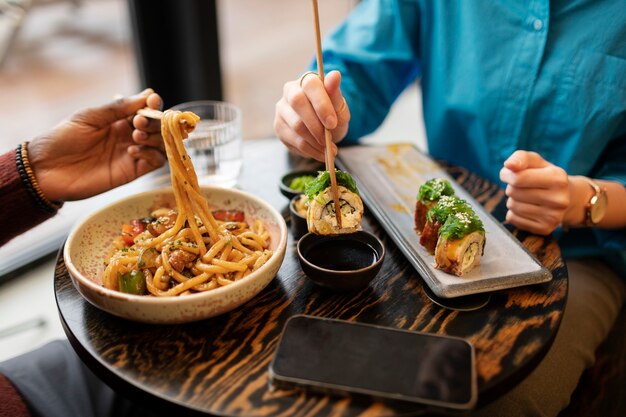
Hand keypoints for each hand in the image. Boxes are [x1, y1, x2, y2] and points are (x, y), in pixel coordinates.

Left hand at [28, 89, 163, 201]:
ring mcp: (132, 154)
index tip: (152, 101)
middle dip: (154, 121)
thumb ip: (117, 108)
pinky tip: (132, 151)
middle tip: (138, 122)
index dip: (153, 104)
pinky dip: (151, 154)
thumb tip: (147, 94)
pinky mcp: (131, 172)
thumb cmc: (62, 139)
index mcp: (118, 120)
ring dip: (155, 137)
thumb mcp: (88, 117)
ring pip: (161, 144)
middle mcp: (128, 136)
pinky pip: (155, 162)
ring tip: (137, 136)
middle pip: (158, 127)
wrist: (46, 169)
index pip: (146, 110)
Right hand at [274, 70, 349, 160]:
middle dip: (316, 124)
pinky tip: (321, 153)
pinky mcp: (279, 127)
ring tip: (329, 148)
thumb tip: (335, 74)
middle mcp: (290, 91)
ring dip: (315, 140)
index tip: (332, 123)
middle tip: (329, 139)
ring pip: (296, 125)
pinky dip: (311, 150)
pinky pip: (295, 141)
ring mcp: (282, 109)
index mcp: (306, 81)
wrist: (324, 130)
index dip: (322, 104)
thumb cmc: (332, 114)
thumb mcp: (339, 106)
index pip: (310, 85)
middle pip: (298, 103)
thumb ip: (336, 94)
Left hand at [499, 150, 569, 234]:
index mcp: (558, 178)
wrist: (566, 198)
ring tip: (526, 197)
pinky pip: (512, 219)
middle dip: (512, 187)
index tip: (511, 173)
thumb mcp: (536, 162)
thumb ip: (521, 158)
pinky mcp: (545, 229)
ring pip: (512, 206)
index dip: (508, 175)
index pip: (518, 178)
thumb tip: (508, 165)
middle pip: (513, 192)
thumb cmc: (545, 176)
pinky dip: (514, 213)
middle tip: (523, 187)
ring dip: (513, 200)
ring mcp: (553, 217)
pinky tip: (527, 208)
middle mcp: (559, 200)